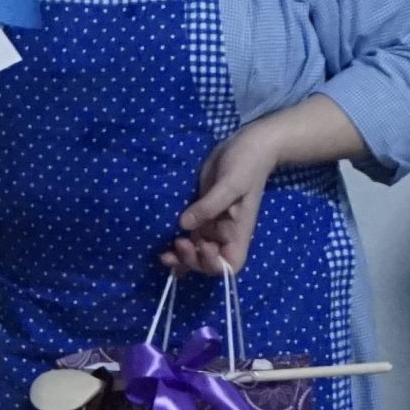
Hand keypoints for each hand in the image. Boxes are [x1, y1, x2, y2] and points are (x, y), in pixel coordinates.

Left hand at [166, 125, 281, 276]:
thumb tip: (184, 225)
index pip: (230, 263)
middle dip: (191, 260)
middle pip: (208, 262)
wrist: (246, 144)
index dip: (214, 264)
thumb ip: (209, 205)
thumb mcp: (231, 184)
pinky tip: (162, 245)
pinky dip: (176, 244)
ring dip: (180, 257)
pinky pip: (187, 234)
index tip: (201, 246)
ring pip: (195, 251)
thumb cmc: (246, 164)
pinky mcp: (199, 212)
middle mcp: (224, 233)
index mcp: (238, 231)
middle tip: (178, 243)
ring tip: (164, 253)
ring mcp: (211, 224)